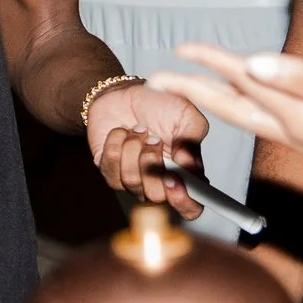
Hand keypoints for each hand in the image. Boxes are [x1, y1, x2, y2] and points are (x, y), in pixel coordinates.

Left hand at [86, 80, 207, 216]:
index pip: (190, 208)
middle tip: (155, 139)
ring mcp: (133, 180)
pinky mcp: (110, 172)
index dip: (184, 201)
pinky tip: (121, 133)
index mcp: (184, 174)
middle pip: (157, 196)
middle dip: (153, 163)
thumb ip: (192, 139)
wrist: (126, 94)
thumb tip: (190, 166)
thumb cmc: (160, 106)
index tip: (173, 180)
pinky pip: (111, 169)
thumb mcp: (186, 115)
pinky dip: (116, 144)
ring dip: (134, 149)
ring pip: (132, 181)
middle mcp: (159, 183)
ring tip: (138, 131)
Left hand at [149, 46, 302, 206]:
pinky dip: (255, 108)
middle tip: (160, 77)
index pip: (242, 87)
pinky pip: (276, 122)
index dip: (207, 67)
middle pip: (237, 107)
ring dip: (223, 98)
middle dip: (198, 90)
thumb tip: (252, 66)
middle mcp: (301, 130)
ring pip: (255, 115)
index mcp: (302, 118)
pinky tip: (261, 103)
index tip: (174, 52)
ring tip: (199, 86)